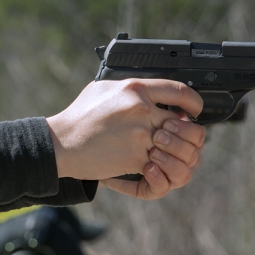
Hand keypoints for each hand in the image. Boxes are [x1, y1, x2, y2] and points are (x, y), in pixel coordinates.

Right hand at [46, 80, 205, 199]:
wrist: (61, 143)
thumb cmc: (78, 116)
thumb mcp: (103, 89)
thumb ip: (128, 88)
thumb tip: (149, 91)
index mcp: (135, 89)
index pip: (179, 91)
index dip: (193, 102)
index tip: (194, 109)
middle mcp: (141, 110)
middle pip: (183, 123)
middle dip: (188, 133)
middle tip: (184, 137)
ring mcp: (140, 135)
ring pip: (176, 146)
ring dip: (176, 152)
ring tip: (168, 152)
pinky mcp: (135, 157)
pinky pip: (159, 163)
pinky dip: (157, 166)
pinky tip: (150, 164)